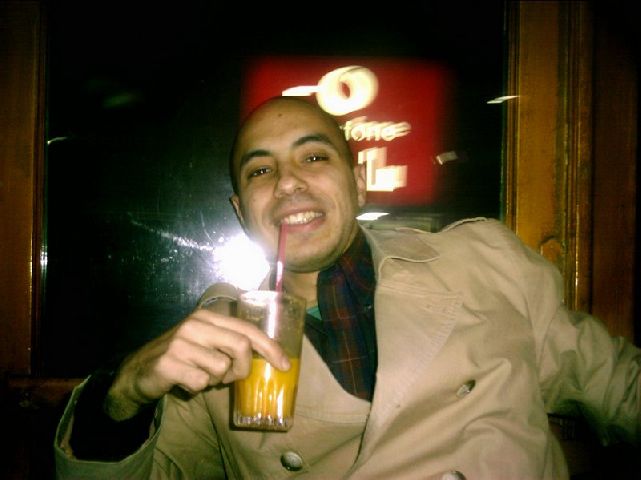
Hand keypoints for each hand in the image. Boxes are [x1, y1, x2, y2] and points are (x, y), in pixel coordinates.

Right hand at [104, 303, 289, 420]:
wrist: (137, 372)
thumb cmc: (181, 358)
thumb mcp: (206, 343)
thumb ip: (231, 344)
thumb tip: (266, 357)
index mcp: (208, 317)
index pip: (247, 329)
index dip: (270, 347)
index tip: (284, 365)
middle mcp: (195, 325)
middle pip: (241, 346)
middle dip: (243, 368)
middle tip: (231, 377)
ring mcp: (180, 343)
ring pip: (221, 368)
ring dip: (215, 380)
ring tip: (199, 376)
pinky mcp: (168, 363)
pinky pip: (200, 382)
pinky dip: (196, 389)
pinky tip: (184, 382)